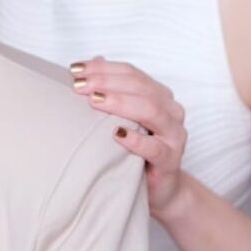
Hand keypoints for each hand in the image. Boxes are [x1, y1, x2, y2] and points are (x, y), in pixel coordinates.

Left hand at [69, 57, 187, 216]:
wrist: (159, 190)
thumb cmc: (136, 151)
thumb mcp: (122, 118)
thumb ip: (112, 90)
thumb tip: (93, 60)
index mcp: (159, 95)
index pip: (132, 73)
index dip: (103, 69)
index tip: (76, 70)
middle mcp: (170, 111)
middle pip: (140, 87)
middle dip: (107, 82)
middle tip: (81, 86)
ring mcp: (174, 136)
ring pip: (151, 110)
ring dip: (120, 103)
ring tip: (94, 101)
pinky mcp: (171, 160)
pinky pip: (155, 147)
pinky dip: (135, 139)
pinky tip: (116, 134)